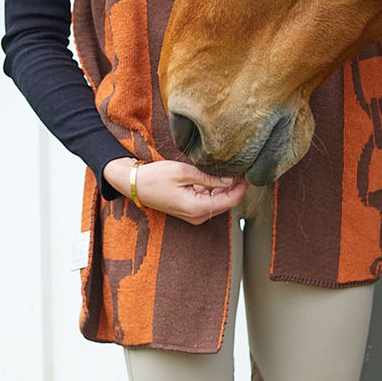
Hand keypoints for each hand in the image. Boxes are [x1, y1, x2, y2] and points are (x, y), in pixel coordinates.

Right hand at [103, 157, 248, 224]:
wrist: (134, 185)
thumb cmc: (155, 178)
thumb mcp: (184, 172)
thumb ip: (210, 177)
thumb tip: (232, 179)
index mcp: (197, 208)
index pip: (232, 200)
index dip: (243, 186)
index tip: (248, 170)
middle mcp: (198, 215)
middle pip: (228, 201)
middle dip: (236, 185)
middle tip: (241, 165)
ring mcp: (194, 214)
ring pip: (220, 200)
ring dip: (226, 186)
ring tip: (230, 167)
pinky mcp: (191, 209)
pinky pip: (210, 199)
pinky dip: (216, 188)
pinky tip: (215, 173)